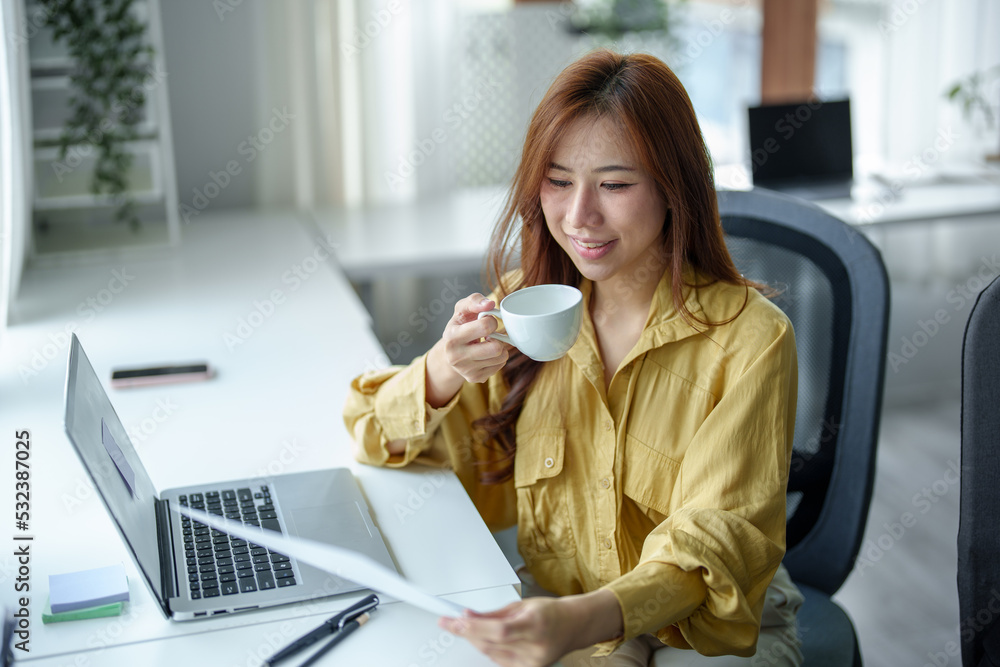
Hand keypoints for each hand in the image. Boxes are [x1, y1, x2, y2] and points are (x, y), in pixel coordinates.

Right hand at [426, 293, 509, 407]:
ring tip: (487, 343)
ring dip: (499, 347)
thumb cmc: (459, 326)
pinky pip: (500, 365)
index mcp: (452, 336)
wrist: (449, 352)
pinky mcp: (475, 378)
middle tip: (489, 334)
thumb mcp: (462, 309)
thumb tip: (490, 304)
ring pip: (501, 357)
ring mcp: (466, 370)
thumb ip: (475, 300)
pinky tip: (486, 353)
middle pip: (495, 348)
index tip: (485, 321)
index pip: (485, 327)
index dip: (491, 320)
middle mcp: (456, 356)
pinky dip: (497, 357)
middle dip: (497, 337)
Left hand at [438, 590, 622, 666]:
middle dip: (467, 634)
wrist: (572, 626)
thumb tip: (468, 616)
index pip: (497, 630)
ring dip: (476, 641)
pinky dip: (489, 650)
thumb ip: (493, 613)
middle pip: (491, 645)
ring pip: (491, 655)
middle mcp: (535, 647)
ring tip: (470, 628)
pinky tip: (486, 640)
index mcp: (535, 624)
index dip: (472, 627)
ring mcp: (532, 662)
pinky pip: (499, 662)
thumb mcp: (521, 605)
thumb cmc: (550, 612)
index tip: (453, 622)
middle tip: (452, 624)